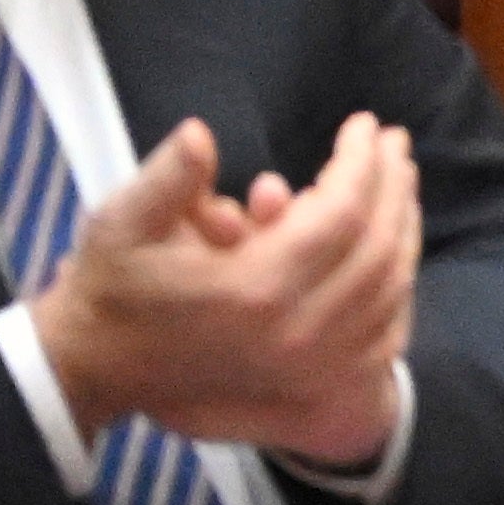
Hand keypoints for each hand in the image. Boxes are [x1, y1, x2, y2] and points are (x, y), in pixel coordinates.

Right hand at [44, 115, 420, 469]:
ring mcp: (311, 363)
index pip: (340, 212)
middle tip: (394, 144)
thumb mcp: (119, 224)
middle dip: (393, 186)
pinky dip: (398, 283)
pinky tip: (397, 246)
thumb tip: (199, 132)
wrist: (98, 365)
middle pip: (378, 248)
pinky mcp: (314, 381)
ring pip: (391, 288)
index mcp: (253, 288)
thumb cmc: (110, 286)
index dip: (360, 162)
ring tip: (400, 182)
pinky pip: (384, 330)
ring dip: (405, 227)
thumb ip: (166, 179)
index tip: (364, 123)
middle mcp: (294, 331)